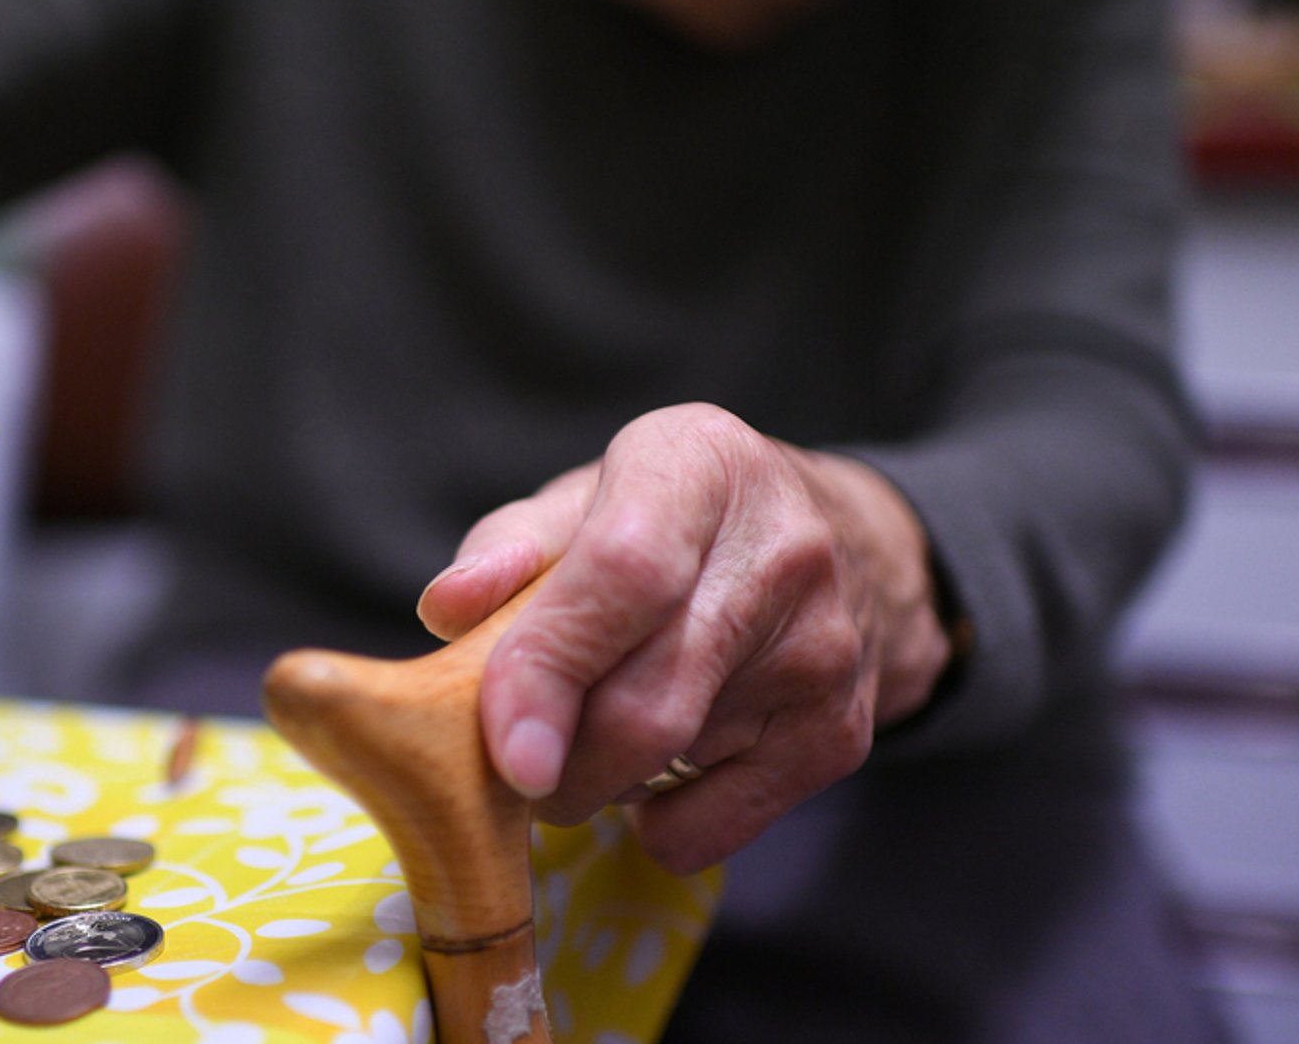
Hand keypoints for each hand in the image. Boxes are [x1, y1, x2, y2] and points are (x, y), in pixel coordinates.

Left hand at [416, 403, 950, 873]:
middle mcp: (781, 554)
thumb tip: (447, 608)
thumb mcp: (590, 498)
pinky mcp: (838, 737)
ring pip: (665, 771)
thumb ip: (509, 547)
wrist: (852, 549)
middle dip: (553, 764)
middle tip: (513, 760)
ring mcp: (820, 654)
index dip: (552, 668)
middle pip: (644, 705)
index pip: (624, 575)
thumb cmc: (676, 522)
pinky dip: (653, 822)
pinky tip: (661, 762)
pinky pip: (707, 831)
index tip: (504, 749)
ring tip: (598, 723)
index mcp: (702, 468)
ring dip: (597, 779)